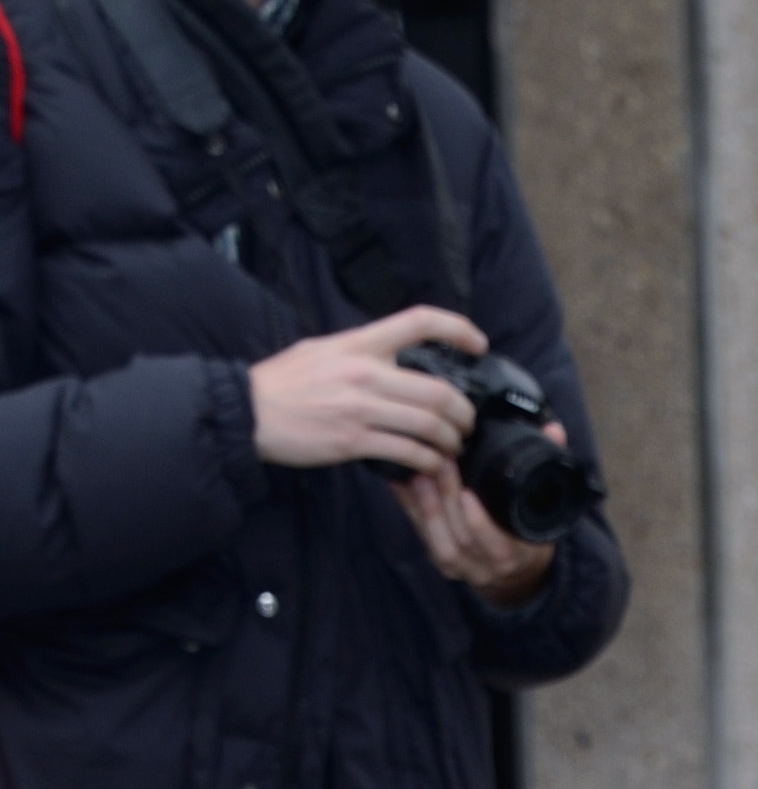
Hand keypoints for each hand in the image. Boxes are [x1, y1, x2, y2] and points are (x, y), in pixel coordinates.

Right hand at [247, 305, 486, 470]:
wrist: (250, 411)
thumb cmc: (284, 383)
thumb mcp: (322, 349)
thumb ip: (360, 351)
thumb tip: (391, 356)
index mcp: (359, 342)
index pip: (417, 322)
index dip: (456, 328)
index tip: (478, 343)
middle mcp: (365, 371)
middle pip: (438, 389)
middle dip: (464, 412)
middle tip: (468, 424)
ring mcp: (361, 408)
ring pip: (429, 424)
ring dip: (451, 441)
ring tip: (453, 448)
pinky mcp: (353, 441)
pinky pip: (408, 453)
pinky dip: (429, 463)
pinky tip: (432, 466)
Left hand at [392, 449, 562, 606]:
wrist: (518, 569)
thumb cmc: (528, 529)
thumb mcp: (544, 503)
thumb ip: (549, 464)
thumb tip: (554, 430)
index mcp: (520, 554)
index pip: (499, 547)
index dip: (480, 525)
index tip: (468, 495)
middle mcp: (492, 567)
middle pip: (463, 540)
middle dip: (448, 501)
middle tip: (440, 462)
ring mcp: (465, 569)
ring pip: (441, 542)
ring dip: (427, 506)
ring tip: (418, 471)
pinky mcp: (443, 564)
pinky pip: (423, 538)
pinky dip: (411, 509)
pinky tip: (401, 482)